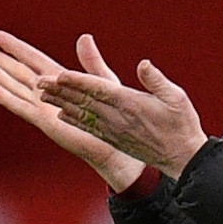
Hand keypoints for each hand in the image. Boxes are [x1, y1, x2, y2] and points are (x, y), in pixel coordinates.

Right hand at [0, 30, 144, 191]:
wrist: (117, 146)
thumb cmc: (112, 117)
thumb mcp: (103, 83)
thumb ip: (91, 61)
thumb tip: (84, 36)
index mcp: (60, 80)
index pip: (32, 59)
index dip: (15, 47)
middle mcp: (48, 94)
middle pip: (16, 72)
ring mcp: (45, 109)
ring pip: (15, 88)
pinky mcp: (46, 123)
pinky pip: (24, 108)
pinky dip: (8, 98)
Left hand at [36, 59, 207, 179]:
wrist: (182, 158)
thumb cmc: (182, 126)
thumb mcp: (177, 98)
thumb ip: (157, 81)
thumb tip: (143, 65)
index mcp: (131, 104)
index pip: (99, 89)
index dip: (78, 81)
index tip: (60, 74)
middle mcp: (118, 118)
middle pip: (84, 100)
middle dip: (61, 90)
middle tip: (39, 81)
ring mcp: (114, 130)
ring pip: (82, 113)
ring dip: (61, 103)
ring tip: (42, 94)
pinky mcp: (115, 139)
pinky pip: (89, 128)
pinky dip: (74, 120)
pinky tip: (62, 114)